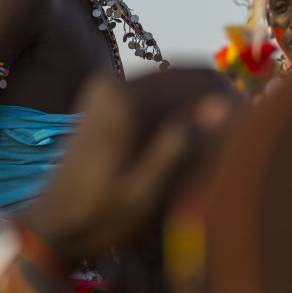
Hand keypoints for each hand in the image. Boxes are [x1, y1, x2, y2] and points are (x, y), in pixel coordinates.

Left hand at [21, 68, 237, 269]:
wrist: (55, 219)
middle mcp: (112, 83)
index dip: (219, 94)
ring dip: (188, 95)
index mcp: (124, 101)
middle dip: (205, 92)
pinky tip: (178, 125)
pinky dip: (168, 100)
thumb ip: (181, 145)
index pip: (188, 80)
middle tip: (224, 123)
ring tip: (205, 126)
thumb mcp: (147, 189)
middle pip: (175, 73)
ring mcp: (103, 86)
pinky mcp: (101, 95)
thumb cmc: (101, 213)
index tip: (236, 117)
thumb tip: (221, 106)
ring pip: (162, 78)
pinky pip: (146, 87)